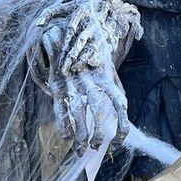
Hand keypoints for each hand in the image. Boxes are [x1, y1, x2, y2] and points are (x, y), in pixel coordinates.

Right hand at [36, 0, 141, 150]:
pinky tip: (67, 137)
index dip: (121, 125)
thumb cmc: (89, 55)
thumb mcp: (105, 68)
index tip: (120, 141)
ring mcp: (73, 84)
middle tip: (96, 146)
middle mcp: (91, 82)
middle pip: (98, 112)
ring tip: (82, 148)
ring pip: (78, 113)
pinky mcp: (58, 84)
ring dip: (81, 135)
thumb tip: (122, 107)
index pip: (119, 105)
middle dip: (98, 134)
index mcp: (106, 79)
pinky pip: (60, 109)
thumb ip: (113, 87)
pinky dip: (64, 126)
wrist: (66, 32)